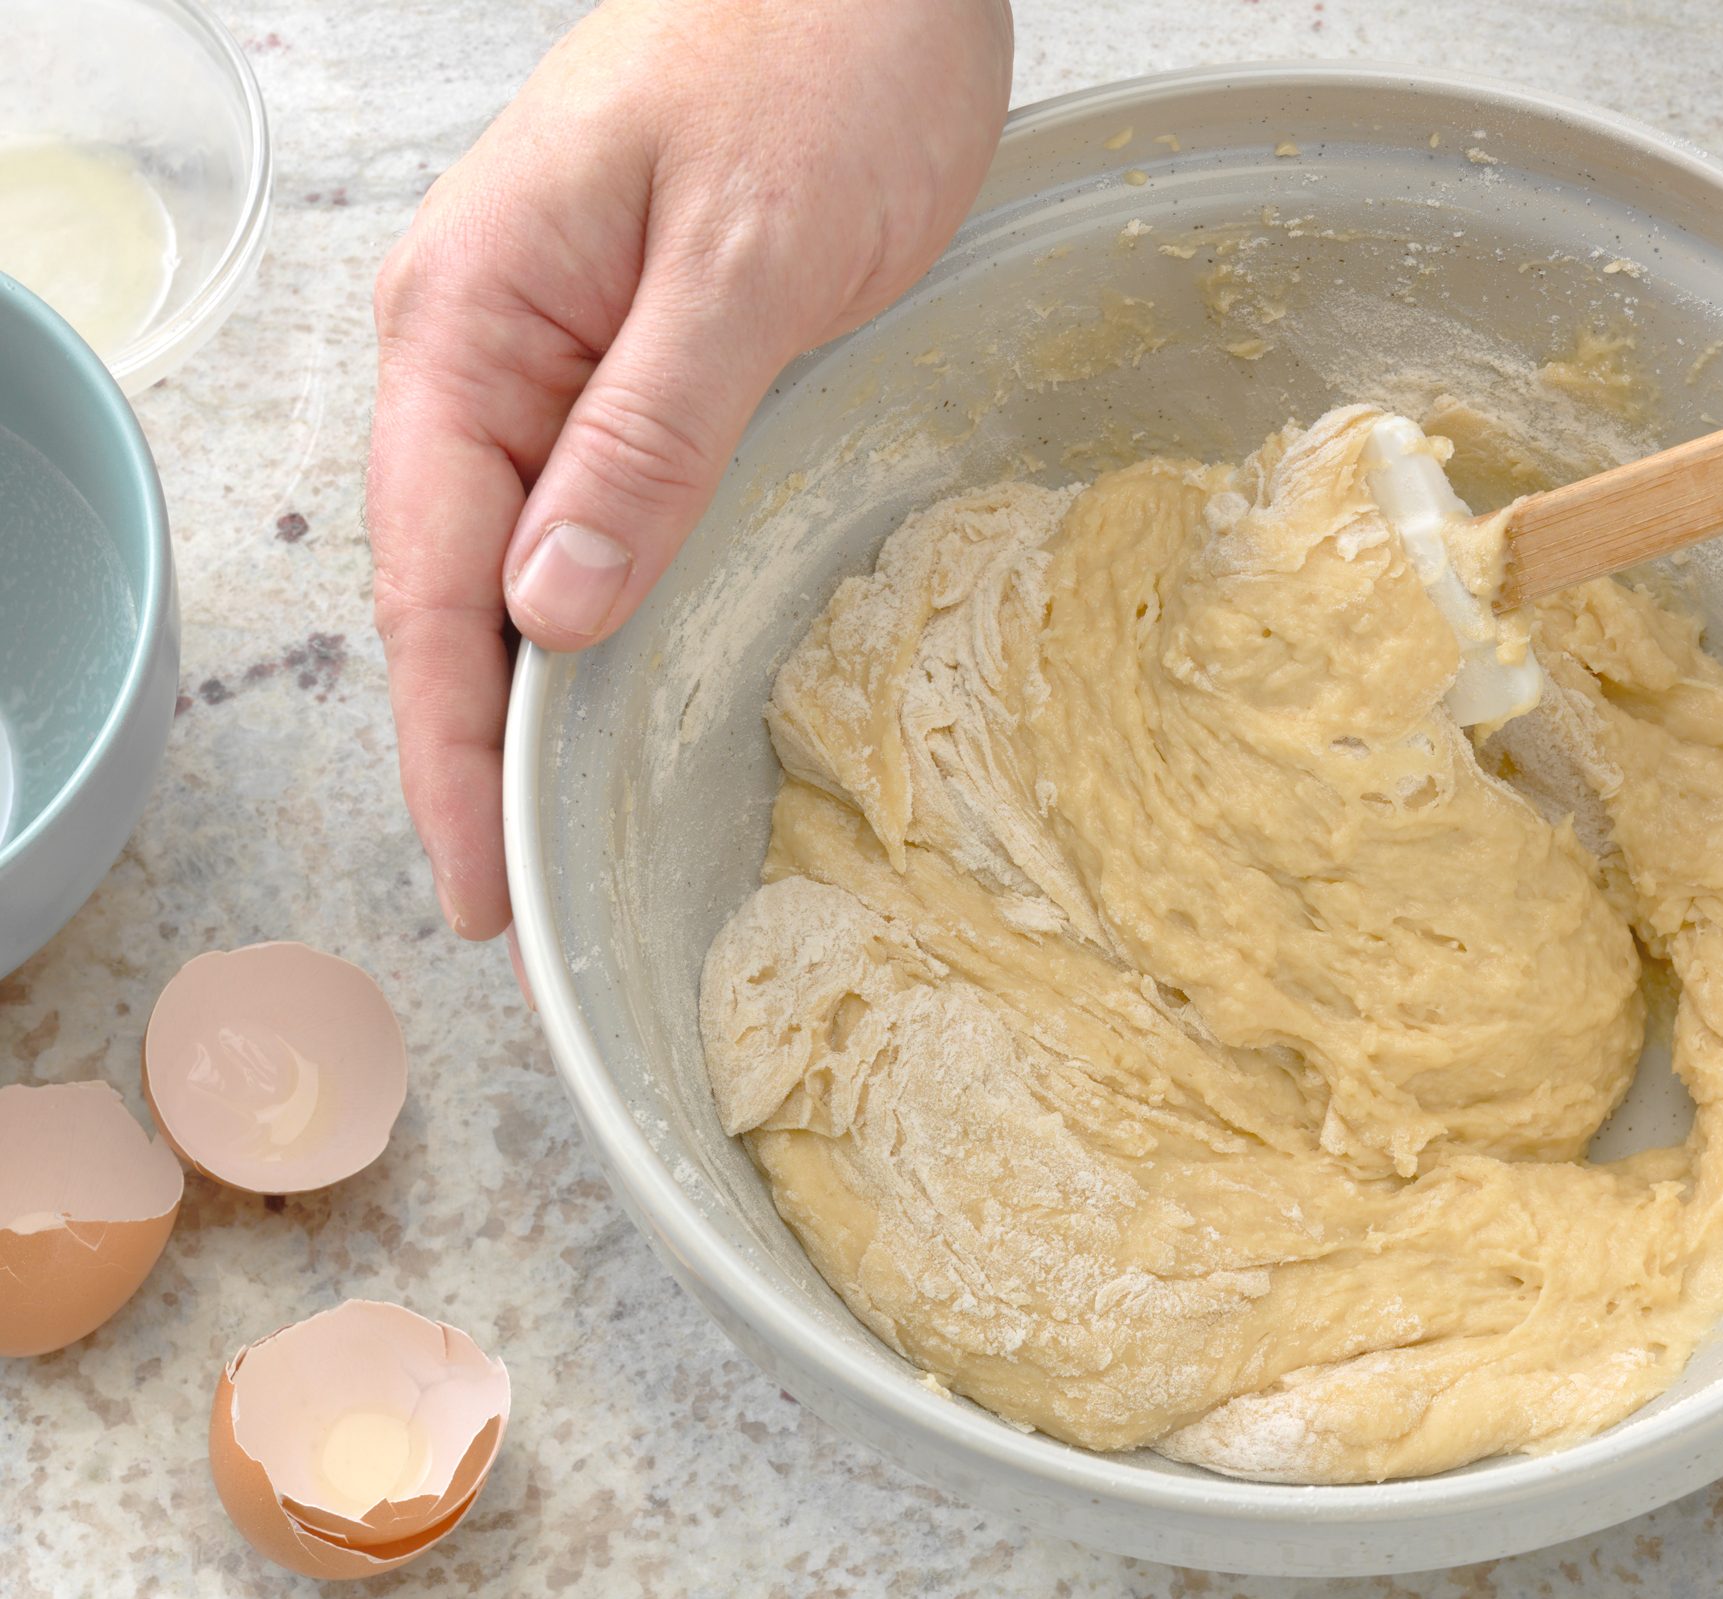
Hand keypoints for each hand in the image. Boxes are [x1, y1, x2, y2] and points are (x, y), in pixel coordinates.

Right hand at [368, 0, 1010, 938]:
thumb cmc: (816, 55)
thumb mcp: (745, 258)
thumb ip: (648, 433)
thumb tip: (551, 612)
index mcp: (476, 323)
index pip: (435, 584)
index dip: (454, 751)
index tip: (481, 891)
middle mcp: (489, 352)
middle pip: (455, 596)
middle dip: (480, 758)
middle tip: (520, 916)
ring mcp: (557, 360)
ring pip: (517, 568)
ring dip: (531, 706)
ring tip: (552, 849)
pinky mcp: (636, 367)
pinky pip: (588, 519)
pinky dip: (590, 622)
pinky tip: (611, 698)